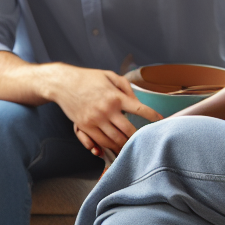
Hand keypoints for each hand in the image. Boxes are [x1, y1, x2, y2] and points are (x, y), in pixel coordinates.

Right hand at [46, 65, 160, 155]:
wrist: (63, 83)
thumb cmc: (88, 78)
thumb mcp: (110, 76)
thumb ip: (126, 88)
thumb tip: (137, 102)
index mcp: (115, 97)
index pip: (139, 110)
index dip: (152, 116)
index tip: (160, 121)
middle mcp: (106, 110)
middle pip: (128, 131)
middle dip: (138, 138)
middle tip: (145, 141)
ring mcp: (95, 120)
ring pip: (114, 140)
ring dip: (124, 145)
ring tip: (131, 148)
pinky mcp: (85, 126)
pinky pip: (100, 142)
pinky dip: (109, 147)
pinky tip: (115, 147)